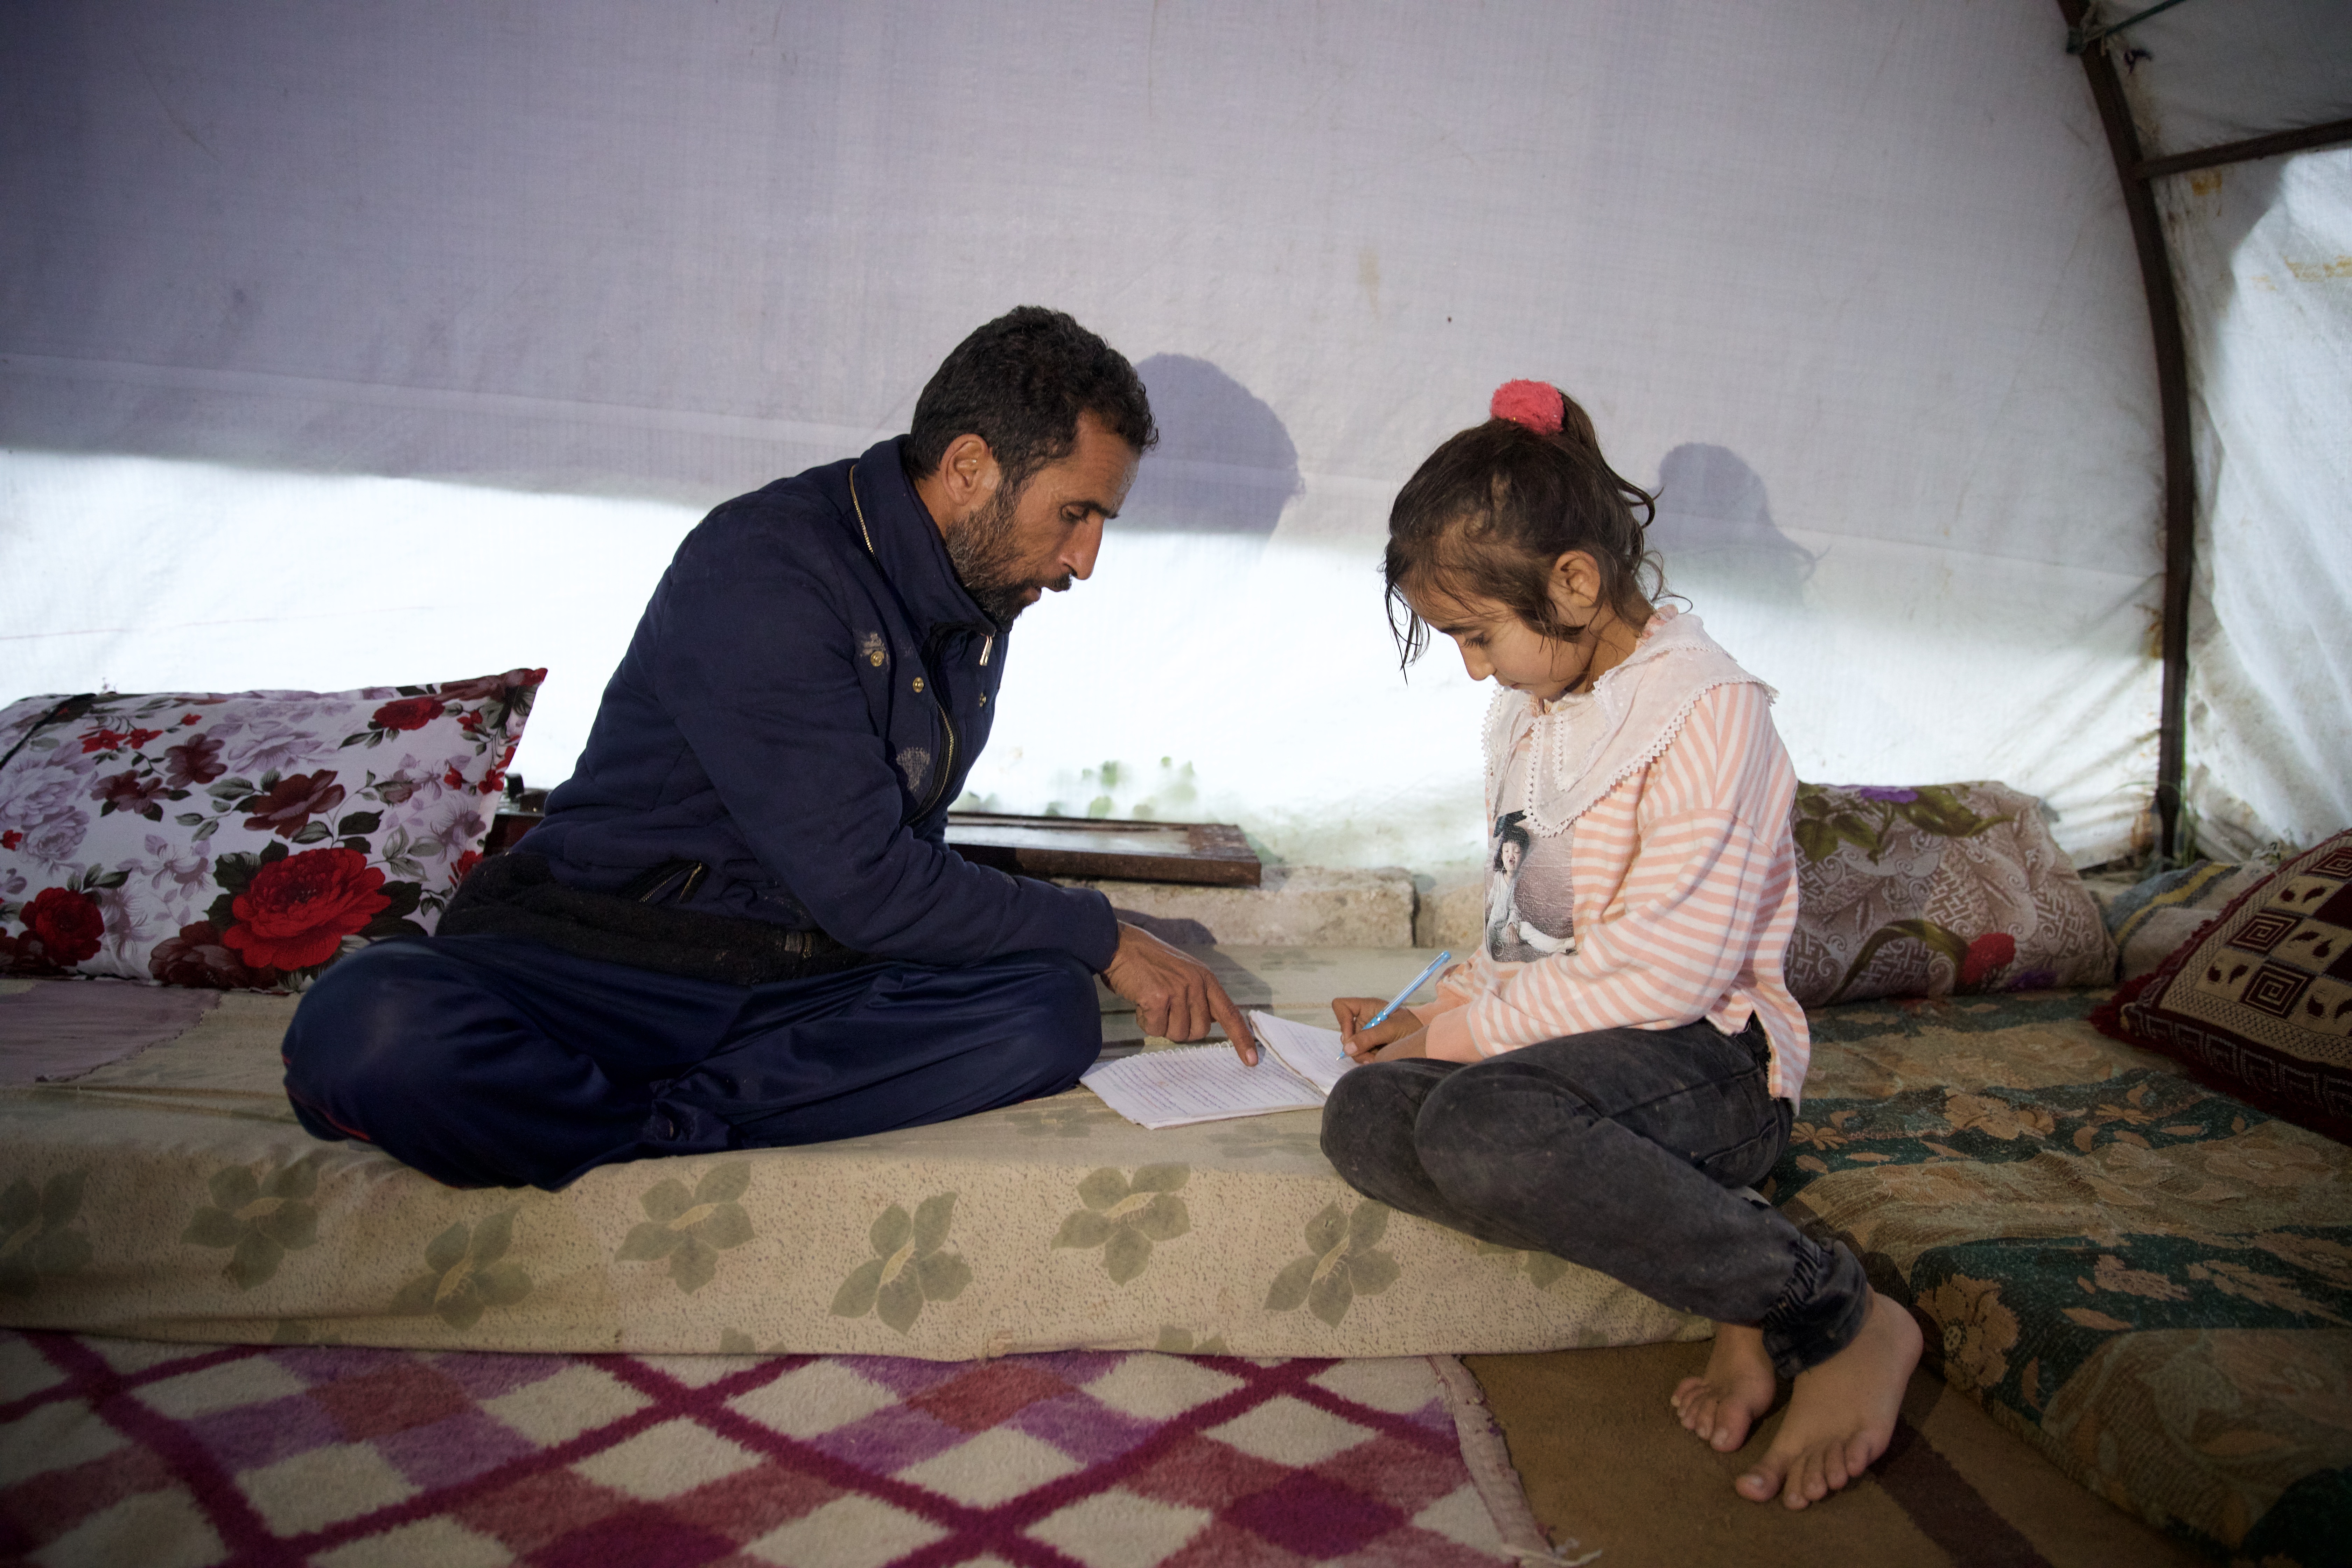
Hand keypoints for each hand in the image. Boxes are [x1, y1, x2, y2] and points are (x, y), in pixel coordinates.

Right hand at [1103, 923, 1258, 1064]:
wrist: (1119, 945)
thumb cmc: (1147, 963)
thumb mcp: (1183, 972)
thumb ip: (1198, 996)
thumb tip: (1206, 1024)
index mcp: (1206, 979)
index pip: (1230, 1014)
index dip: (1242, 1039)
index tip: (1252, 1061)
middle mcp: (1197, 984)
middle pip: (1199, 1032)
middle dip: (1180, 1028)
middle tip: (1164, 1010)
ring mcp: (1178, 990)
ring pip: (1177, 1034)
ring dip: (1161, 1025)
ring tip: (1151, 1003)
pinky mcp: (1158, 998)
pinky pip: (1156, 1029)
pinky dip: (1146, 1022)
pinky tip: (1140, 1003)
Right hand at [1332, 997, 1423, 1062]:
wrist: (1427, 1041)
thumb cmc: (1413, 1026)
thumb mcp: (1392, 1029)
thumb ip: (1370, 1037)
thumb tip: (1347, 1048)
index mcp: (1367, 1007)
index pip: (1342, 1006)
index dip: (1342, 1020)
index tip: (1351, 1036)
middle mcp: (1364, 1020)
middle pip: (1345, 1033)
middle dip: (1355, 1046)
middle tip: (1369, 1055)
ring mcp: (1366, 1034)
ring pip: (1351, 1047)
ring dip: (1362, 1055)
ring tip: (1378, 1058)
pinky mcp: (1370, 1047)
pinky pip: (1360, 1055)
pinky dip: (1367, 1059)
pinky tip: (1379, 1059)